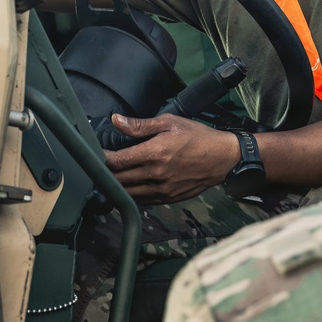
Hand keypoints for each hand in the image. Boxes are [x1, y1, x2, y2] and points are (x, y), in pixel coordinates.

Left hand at [104, 113, 239, 203]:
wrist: (223, 158)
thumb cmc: (198, 137)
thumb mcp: (170, 123)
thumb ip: (140, 125)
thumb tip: (116, 120)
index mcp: (154, 153)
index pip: (116, 162)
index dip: (103, 158)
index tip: (99, 154)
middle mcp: (155, 175)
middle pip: (118, 180)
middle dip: (106, 173)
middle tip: (102, 165)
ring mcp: (162, 190)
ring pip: (127, 194)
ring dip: (117, 186)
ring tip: (113, 176)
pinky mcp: (168, 199)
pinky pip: (141, 201)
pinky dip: (131, 194)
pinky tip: (130, 185)